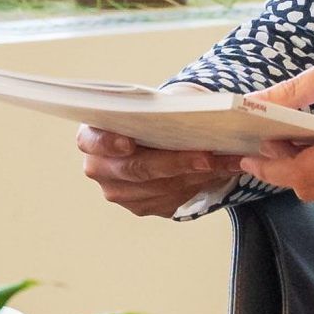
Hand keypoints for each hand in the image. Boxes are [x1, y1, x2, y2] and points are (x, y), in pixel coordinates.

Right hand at [76, 125, 247, 218]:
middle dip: (174, 163)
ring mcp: (117, 191)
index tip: (129, 143)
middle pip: (135, 169)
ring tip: (222, 163)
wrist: (156, 138)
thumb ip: (162, 110)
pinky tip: (216, 173)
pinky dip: (197, 185)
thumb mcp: (151, 107)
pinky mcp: (139, 206)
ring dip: (194, 176)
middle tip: (205, 157)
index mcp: (91, 136)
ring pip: (158, 188)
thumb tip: (204, 112)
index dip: (108, 143)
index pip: (91, 141)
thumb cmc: (151, 118)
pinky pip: (170, 200)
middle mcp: (99, 167)